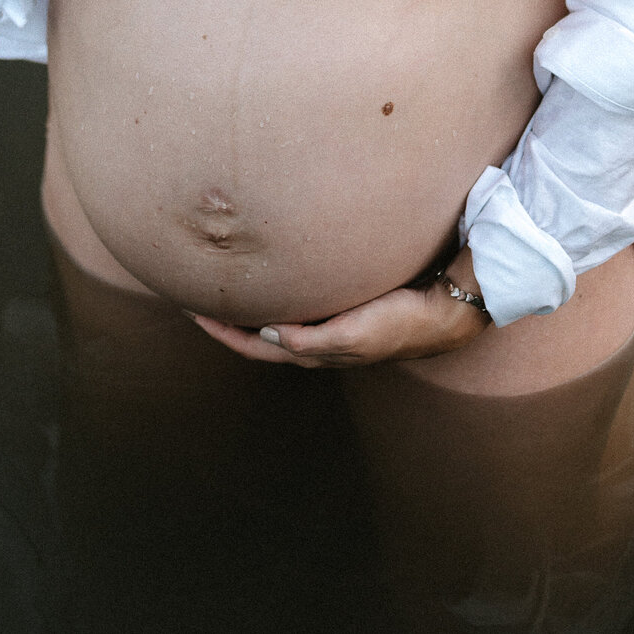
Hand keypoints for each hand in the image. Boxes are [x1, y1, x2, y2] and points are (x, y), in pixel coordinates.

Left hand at [190, 273, 490, 368]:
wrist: (441, 310)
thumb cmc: (399, 323)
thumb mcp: (353, 336)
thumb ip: (312, 341)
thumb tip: (268, 335)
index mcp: (312, 352)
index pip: (253, 346)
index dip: (222, 332)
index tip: (192, 311)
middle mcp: (313, 342)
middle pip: (255, 336)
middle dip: (224, 320)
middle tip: (193, 295)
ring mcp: (325, 327)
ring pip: (272, 320)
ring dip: (245, 309)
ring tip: (222, 287)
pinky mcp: (338, 309)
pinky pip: (293, 305)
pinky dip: (272, 298)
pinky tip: (266, 280)